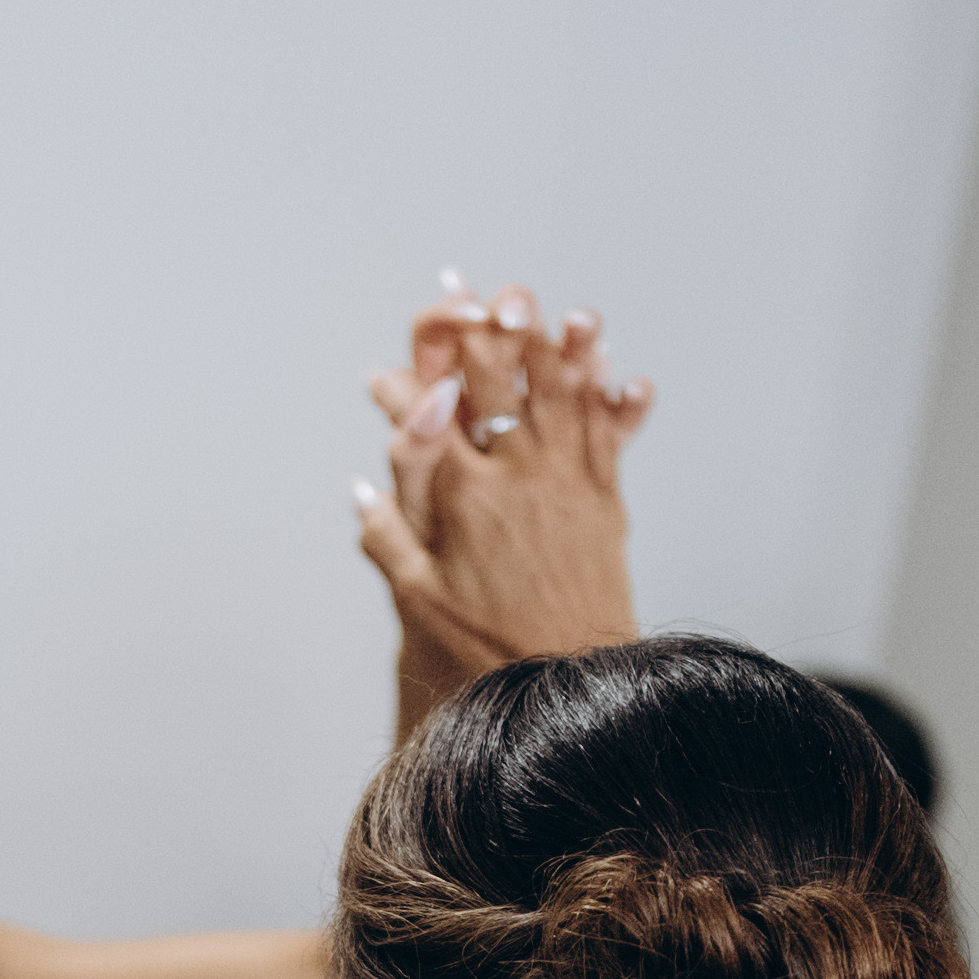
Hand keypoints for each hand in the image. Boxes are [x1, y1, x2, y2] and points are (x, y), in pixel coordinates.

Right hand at [356, 283, 646, 697]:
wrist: (571, 684)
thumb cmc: (488, 650)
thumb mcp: (418, 597)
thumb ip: (387, 535)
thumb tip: (363, 487)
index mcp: (462, 495)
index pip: (434, 408)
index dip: (419, 368)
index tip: (407, 343)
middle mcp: (517, 476)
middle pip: (501, 381)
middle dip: (491, 329)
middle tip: (486, 294)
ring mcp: (567, 481)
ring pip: (562, 392)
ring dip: (559, 345)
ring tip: (553, 308)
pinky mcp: (605, 499)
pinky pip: (609, 430)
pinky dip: (611, 394)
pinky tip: (615, 368)